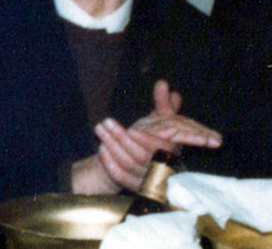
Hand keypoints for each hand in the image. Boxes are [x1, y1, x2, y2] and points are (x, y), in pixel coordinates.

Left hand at [84, 81, 222, 192]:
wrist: (149, 166)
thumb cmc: (156, 139)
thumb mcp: (161, 122)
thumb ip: (163, 105)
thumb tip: (163, 84)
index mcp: (172, 153)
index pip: (162, 150)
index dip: (148, 141)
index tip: (132, 129)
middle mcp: (162, 169)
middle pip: (140, 157)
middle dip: (121, 139)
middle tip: (104, 122)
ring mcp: (147, 180)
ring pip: (128, 165)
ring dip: (111, 146)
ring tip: (99, 128)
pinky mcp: (134, 187)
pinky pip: (120, 176)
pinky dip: (110, 162)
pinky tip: (101, 148)